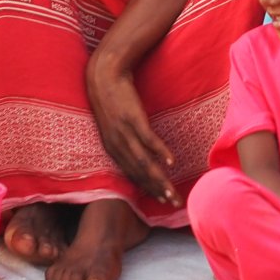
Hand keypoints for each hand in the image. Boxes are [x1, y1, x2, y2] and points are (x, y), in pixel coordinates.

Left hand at [84, 57, 176, 205]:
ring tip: (172, 192)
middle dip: (157, 191)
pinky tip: (171, 162)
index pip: (133, 176)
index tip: (163, 200)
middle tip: (174, 203)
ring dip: (159, 179)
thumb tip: (140, 154)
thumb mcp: (113, 127)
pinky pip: (148, 139)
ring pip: (144, 162)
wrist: (105, 76)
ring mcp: (125, 133)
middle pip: (140, 174)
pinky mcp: (133, 118)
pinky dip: (159, 152)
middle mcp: (117, 145)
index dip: (148, 189)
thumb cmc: (112, 101)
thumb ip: (125, 142)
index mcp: (113, 149)